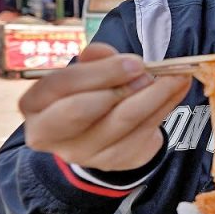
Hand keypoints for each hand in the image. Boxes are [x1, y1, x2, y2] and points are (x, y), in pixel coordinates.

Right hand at [20, 43, 191, 171]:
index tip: (134, 61)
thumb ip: (94, 59)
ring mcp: (84, 153)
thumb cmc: (88, 92)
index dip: (98, 72)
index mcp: (36, 106)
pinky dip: (166, 107)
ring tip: (177, 76)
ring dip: (155, 95)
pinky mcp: (115, 161)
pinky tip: (178, 89)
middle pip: (83, 110)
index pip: (58, 86)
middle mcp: (53, 135)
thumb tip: (105, 53)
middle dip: (121, 87)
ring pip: (122, 122)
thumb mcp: (85, 72)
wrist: (99, 131)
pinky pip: (144, 132)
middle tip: (150, 72)